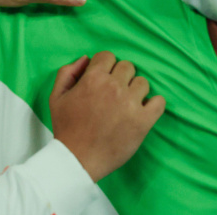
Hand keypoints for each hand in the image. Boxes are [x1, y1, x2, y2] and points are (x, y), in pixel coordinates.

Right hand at [49, 51, 165, 181]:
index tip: (104, 80)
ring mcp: (131, 104)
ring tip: (126, 105)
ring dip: (136, 91)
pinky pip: (159, 102)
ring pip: (143, 82)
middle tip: (114, 94)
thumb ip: (68, 72)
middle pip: (127, 67)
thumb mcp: (56, 97)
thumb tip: (86, 58)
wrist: (77, 160)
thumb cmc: (66, 129)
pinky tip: (144, 111)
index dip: (105, 67)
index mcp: (93, 78)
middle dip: (121, 77)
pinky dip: (154, 105)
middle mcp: (114, 87)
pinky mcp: (143, 121)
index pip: (108, 56)